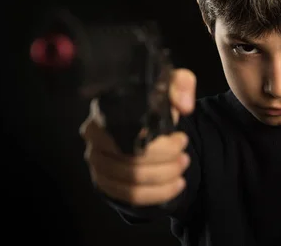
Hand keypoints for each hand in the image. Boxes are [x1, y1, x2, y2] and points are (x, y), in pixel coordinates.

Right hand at [80, 68, 196, 205]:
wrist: (140, 118)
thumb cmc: (151, 99)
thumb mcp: (167, 84)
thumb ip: (180, 84)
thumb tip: (185, 107)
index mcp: (104, 113)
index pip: (129, 137)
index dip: (159, 144)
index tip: (181, 138)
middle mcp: (95, 140)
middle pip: (132, 164)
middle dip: (166, 163)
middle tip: (185, 156)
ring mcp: (97, 163)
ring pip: (132, 183)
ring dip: (164, 179)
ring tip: (183, 167)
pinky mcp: (104, 182)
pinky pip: (130, 196)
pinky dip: (158, 194)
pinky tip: (176, 185)